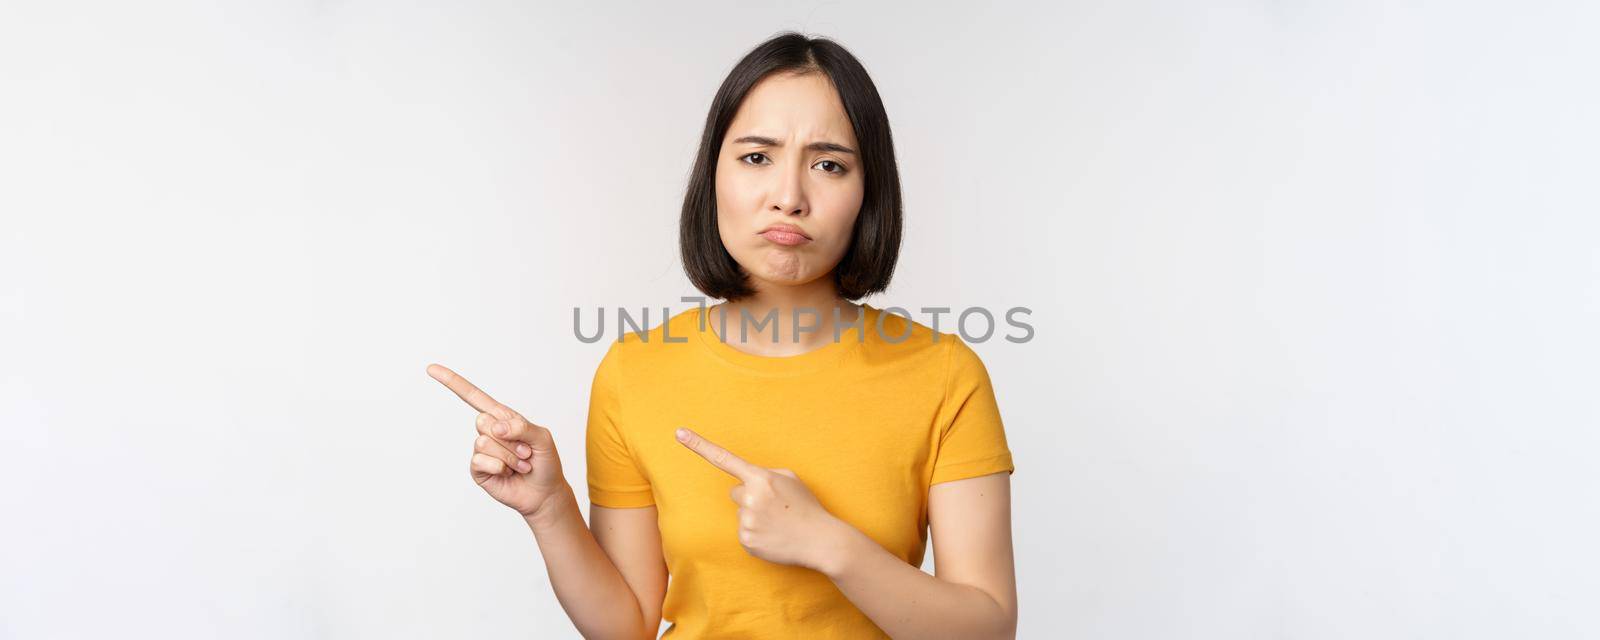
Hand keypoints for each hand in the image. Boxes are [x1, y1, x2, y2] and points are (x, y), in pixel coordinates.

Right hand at [428, 363, 567, 518]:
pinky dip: (500, 467)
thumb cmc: (545, 462)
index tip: (431, 369)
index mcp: (502, 417)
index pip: (474, 396)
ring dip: (509, 456)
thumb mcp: (542, 438)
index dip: (453, 382)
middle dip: (510, 439)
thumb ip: (521, 426)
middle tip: (525, 451)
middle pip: (482, 421)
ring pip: (483, 442)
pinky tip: (508, 473)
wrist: (544, 493)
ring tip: (520, 464)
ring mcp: (482, 451)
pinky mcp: (478, 469)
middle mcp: (489, 431)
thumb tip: (495, 426)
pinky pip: (481, 461)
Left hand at [675, 426, 849, 572]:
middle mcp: (750, 498)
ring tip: (778, 522)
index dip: (699, 445)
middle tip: (775, 507)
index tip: (678, 433)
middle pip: (736, 492)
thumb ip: (764, 475)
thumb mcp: (790, 479)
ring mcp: (747, 521)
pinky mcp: (746, 541)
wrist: (821, 540)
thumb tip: (746, 483)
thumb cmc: (806, 507)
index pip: (724, 458)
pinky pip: (744, 532)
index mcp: (761, 478)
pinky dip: (756, 534)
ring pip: (740, 513)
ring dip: (755, 516)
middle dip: (751, 497)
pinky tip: (774, 536)